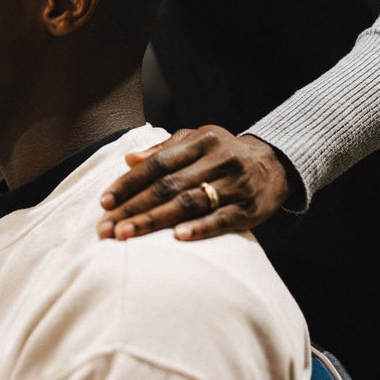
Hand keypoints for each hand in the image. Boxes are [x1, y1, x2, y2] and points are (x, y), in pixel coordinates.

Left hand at [96, 128, 293, 241]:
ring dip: (155, 221)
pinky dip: (199, 228)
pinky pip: (222, 220)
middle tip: (107, 228)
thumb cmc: (224, 154)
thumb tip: (129, 160)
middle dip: (134, 207)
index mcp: (201, 141)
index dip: (129, 183)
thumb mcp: (197, 142)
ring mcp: (235, 184)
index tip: (104, 202)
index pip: (158, 163)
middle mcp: (218, 160)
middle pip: (169, 186)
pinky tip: (177, 238)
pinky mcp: (249, 209)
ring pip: (189, 203)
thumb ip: (163, 150)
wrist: (274, 165)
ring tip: (127, 235)